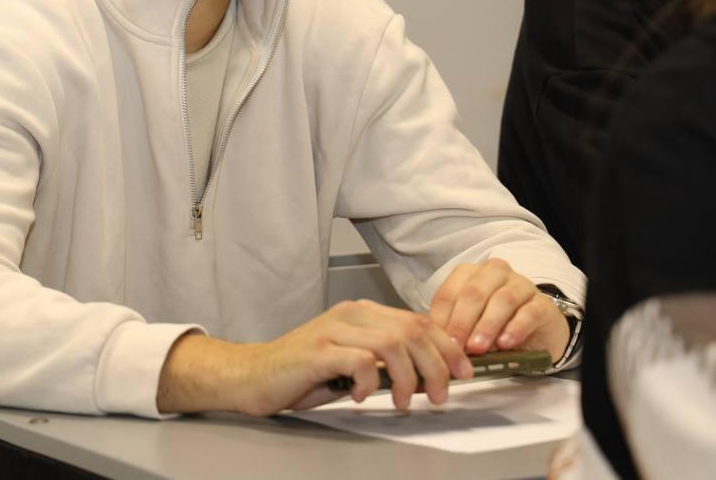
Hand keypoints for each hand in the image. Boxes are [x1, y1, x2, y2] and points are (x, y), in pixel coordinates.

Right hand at [156, 299, 472, 415]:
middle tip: (440, 394)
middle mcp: (351, 314)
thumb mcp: (350, 362)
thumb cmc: (300, 374)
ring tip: (405, 401)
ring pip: (394, 343)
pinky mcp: (318, 351)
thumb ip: (383, 360)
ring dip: (409, 376)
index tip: (463, 371)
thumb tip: (429, 373)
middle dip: (437, 364)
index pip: (419, 320)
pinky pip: (360, 361)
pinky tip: (363, 397)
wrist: (251, 376)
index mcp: (362, 313)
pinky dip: (370, 383)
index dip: (447, 346)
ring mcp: (333, 329)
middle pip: (413, 329)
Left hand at [428, 258, 569, 361]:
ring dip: (487, 325)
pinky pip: (529, 313)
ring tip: (477, 347)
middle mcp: (495, 273)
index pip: (450, 291)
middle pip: (474, 292)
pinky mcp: (543, 304)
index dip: (441, 316)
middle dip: (462, 321)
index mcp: (471, 274)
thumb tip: (437, 346)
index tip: (437, 340)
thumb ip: (455, 330)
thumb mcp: (471, 326)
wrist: (538, 334)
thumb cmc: (496, 326)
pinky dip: (516, 328)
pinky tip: (505, 343)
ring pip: (502, 300)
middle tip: (456, 345)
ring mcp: (522, 286)